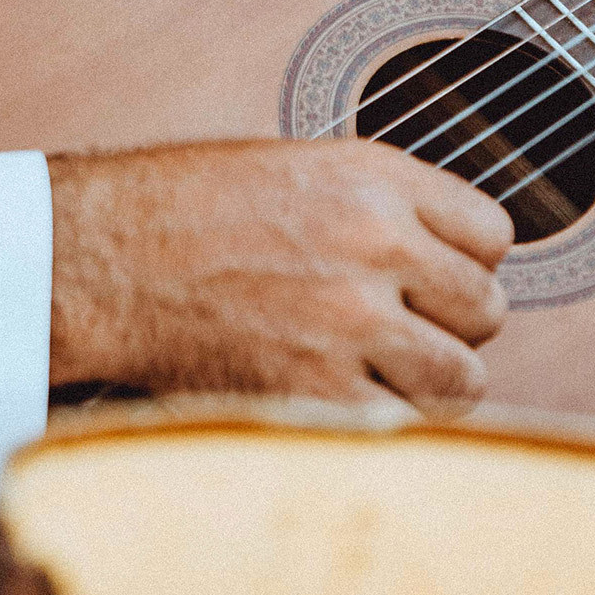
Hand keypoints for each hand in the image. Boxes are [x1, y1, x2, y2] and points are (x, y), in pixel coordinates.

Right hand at [47, 139, 511, 406]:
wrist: (100, 260)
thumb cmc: (182, 210)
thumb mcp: (296, 168)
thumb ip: (382, 205)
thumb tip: (450, 254)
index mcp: (373, 179)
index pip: (494, 233)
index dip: (463, 259)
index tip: (429, 273)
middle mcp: (375, 246)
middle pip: (487, 310)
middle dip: (449, 324)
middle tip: (396, 326)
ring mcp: (351, 323)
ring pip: (462, 379)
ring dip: (426, 382)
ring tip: (371, 368)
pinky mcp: (318, 394)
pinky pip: (403, 426)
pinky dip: (378, 423)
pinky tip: (336, 397)